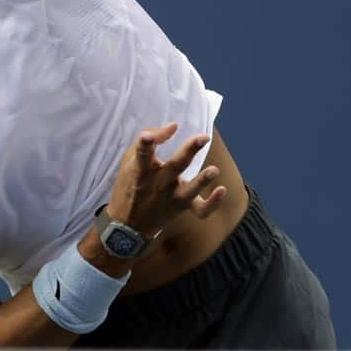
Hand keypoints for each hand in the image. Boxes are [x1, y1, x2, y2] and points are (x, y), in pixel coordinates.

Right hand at [105, 122, 227, 238]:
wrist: (128, 224)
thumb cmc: (131, 184)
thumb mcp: (129, 160)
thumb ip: (148, 140)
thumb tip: (173, 126)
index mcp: (141, 170)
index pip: (143, 152)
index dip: (150, 140)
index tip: (172, 126)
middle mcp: (158, 183)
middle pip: (175, 166)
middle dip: (189, 151)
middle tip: (204, 138)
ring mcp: (171, 196)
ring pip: (189, 190)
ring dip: (202, 180)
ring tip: (214, 170)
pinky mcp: (182, 207)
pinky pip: (200, 210)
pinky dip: (212, 204)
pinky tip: (222, 190)